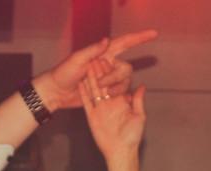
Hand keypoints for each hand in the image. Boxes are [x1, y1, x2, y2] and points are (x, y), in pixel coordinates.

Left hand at [35, 30, 156, 110]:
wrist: (56, 92)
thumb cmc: (63, 73)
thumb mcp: (76, 60)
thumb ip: (92, 51)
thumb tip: (107, 40)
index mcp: (102, 53)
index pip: (124, 43)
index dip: (139, 38)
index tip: (154, 33)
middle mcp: (107, 64)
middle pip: (125, 68)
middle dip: (114, 77)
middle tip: (99, 83)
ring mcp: (107, 78)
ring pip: (124, 82)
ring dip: (113, 87)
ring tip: (97, 91)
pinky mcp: (106, 91)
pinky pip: (118, 93)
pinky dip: (113, 95)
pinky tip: (104, 97)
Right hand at [79, 64, 146, 161]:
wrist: (121, 152)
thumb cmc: (132, 136)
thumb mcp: (139, 116)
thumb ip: (138, 101)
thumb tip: (141, 86)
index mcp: (121, 101)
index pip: (115, 83)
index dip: (111, 71)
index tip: (109, 59)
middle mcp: (110, 104)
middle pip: (103, 84)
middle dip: (99, 71)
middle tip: (94, 57)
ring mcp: (100, 110)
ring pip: (94, 91)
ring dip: (90, 79)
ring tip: (86, 66)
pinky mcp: (92, 117)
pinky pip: (87, 103)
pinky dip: (83, 94)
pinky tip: (80, 83)